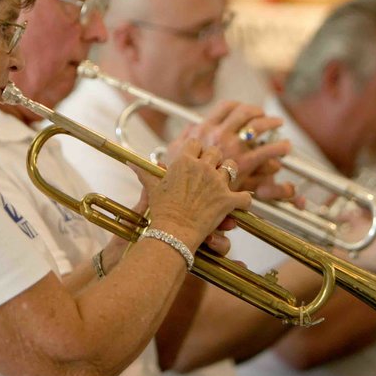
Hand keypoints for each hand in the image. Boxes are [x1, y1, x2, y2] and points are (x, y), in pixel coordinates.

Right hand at [130, 139, 250, 250]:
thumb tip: (130, 163)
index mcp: (184, 162)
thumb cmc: (161, 210)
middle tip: (210, 172)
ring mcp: (217, 183)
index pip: (195, 144)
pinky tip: (237, 204)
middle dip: (214, 160)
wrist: (172, 232)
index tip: (195, 159)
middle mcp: (203, 168)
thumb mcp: (152, 188)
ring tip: (223, 183)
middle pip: (216, 152)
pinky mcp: (228, 200)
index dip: (196, 151)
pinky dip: (243, 201)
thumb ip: (144, 172)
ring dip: (229, 175)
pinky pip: (245, 196)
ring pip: (232, 167)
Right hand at [178, 100, 290, 193]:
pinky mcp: (244, 167)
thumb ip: (183, 140)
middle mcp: (218, 137)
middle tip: (264, 115)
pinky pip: (266, 155)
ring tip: (278, 123)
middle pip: (244, 113)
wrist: (180, 212)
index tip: (244, 110)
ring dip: (271, 123)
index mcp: (202, 131)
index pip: (225, 108)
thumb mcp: (173, 156)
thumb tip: (191, 127)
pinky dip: (277, 149)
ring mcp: (231, 152)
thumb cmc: (176, 185)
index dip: (238, 106)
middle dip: (257, 111)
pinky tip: (284, 149)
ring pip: (258, 128)